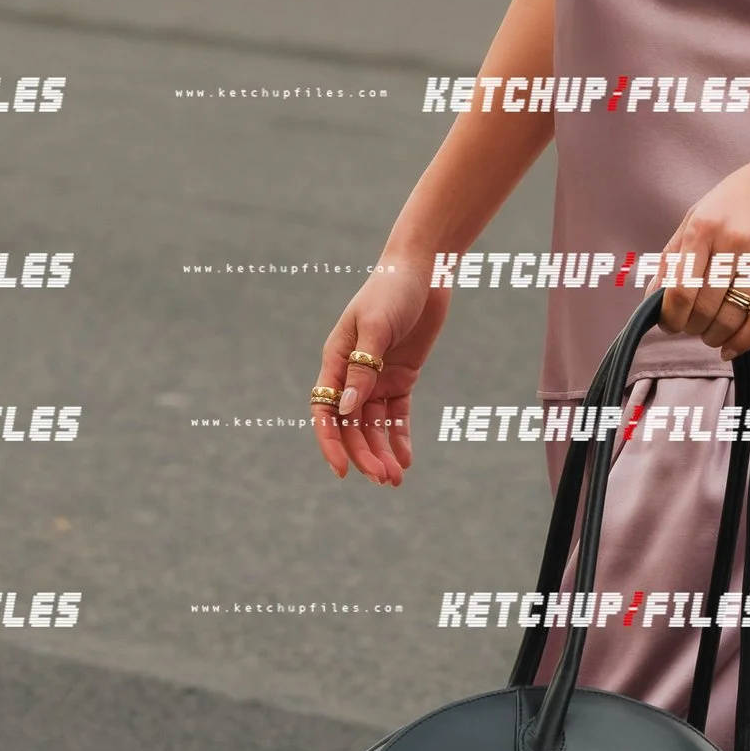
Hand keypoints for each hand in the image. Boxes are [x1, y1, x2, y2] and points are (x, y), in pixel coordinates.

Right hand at [309, 252, 448, 486]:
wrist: (424, 270)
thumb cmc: (392, 290)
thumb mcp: (376, 327)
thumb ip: (363, 367)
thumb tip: (347, 408)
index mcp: (335, 360)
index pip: (326, 411)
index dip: (330, 442)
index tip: (341, 471)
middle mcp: (352, 374)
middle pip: (352, 425)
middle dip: (364, 454)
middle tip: (383, 480)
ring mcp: (377, 377)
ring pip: (374, 425)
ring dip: (382, 452)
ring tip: (395, 479)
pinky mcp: (401, 377)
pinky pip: (397, 415)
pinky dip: (400, 437)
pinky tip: (406, 460)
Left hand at [655, 147, 749, 360]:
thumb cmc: (744, 193)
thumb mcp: (700, 212)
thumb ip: (674, 254)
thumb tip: (652, 297)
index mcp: (704, 227)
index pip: (679, 289)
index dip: (669, 317)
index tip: (669, 325)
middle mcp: (732, 242)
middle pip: (704, 308)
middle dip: (691, 327)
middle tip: (691, 328)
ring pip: (732, 317)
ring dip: (714, 336)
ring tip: (710, 335)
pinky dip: (743, 340)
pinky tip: (730, 347)